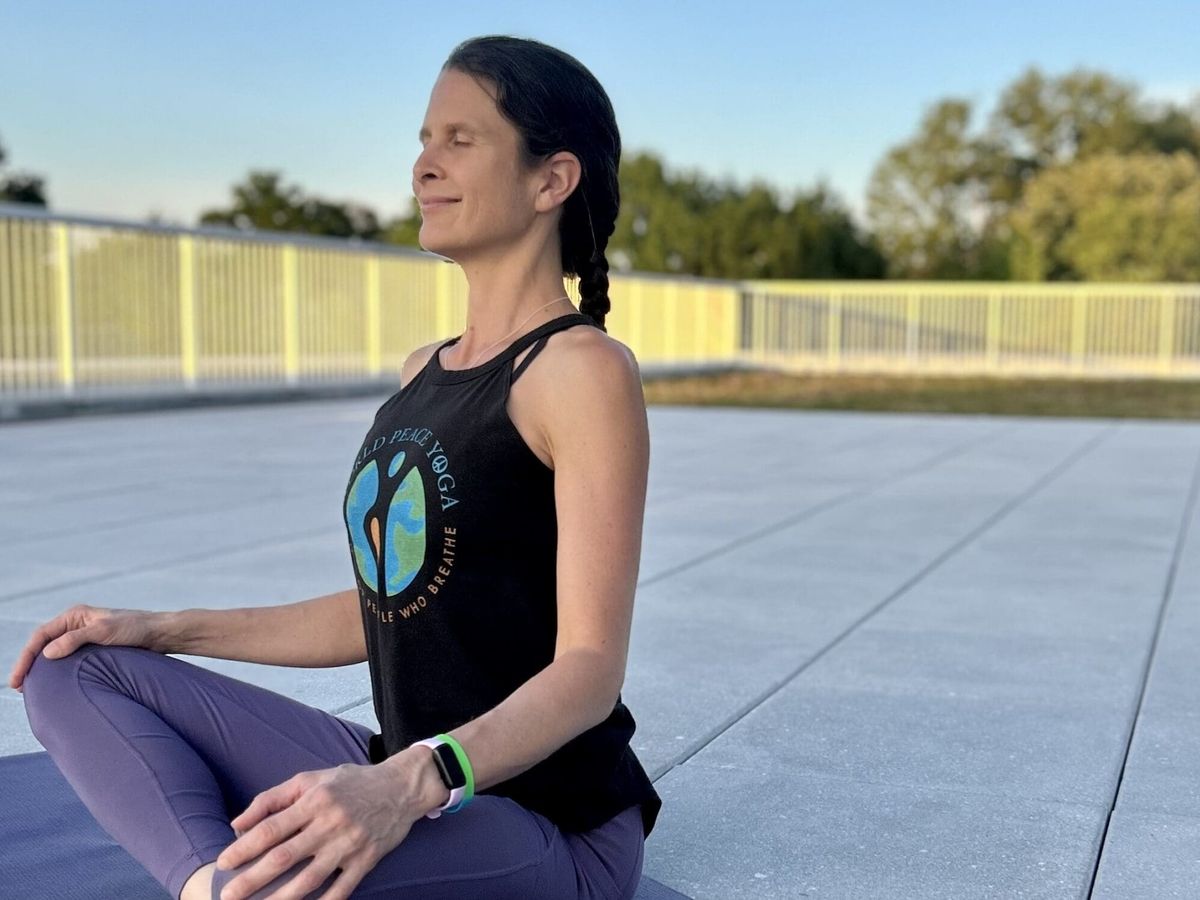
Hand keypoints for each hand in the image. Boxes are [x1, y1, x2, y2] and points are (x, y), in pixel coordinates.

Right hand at [8, 603, 163, 692]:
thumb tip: (47, 653)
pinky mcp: (93, 649)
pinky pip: (68, 660)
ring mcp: (84, 637)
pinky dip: (58, 671)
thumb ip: (76, 639)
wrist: (160, 634)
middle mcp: (76, 624)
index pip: (40, 636)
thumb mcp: (105, 632)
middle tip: (18, 687)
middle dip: (29, 664)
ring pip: (55, 654)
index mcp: (75, 616)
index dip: (26, 657)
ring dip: (42, 669)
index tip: (17, 679)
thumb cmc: (136, 628)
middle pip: (43, 645)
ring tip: (30, 689)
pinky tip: (54, 685)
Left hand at [215, 753, 438, 899]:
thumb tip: (237, 824)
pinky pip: (341, 890)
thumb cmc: (351, 782)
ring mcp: (349, 845)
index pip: (271, 828)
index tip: (223, 863)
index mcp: (315, 800)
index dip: (244, 848)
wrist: (401, 787)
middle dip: (251, 880)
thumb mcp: (311, 779)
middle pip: (284, 858)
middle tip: (227, 896)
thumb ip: (272, 798)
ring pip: (308, 880)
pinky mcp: (366, 861)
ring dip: (279, 899)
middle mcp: (330, 823)